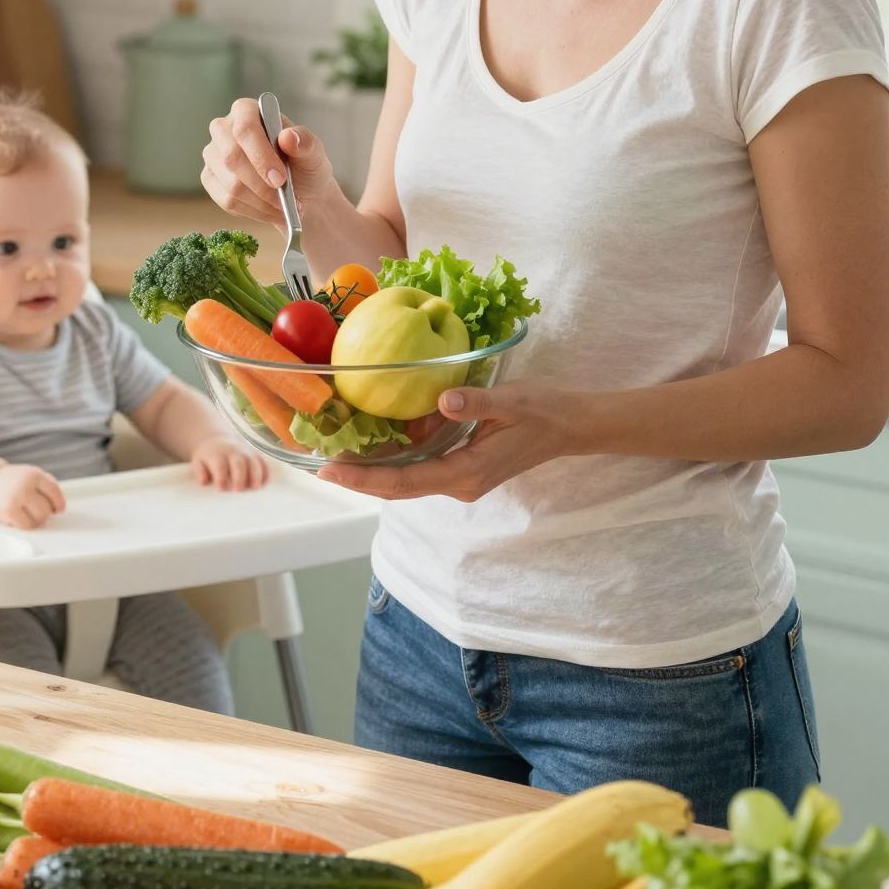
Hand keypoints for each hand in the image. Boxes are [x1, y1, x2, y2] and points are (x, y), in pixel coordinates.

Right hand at [0, 463, 65, 529]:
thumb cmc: (17, 480)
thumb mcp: (34, 475)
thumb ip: (49, 487)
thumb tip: (60, 508)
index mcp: (34, 475)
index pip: (54, 492)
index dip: (59, 504)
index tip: (59, 510)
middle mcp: (25, 485)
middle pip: (46, 509)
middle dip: (44, 512)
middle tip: (36, 509)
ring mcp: (15, 497)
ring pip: (38, 519)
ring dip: (36, 520)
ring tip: (27, 512)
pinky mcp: (7, 510)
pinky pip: (26, 525)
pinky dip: (24, 524)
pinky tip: (19, 516)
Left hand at [190, 436, 268, 489]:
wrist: (217, 441)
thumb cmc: (208, 457)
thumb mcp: (198, 462)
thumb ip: (200, 472)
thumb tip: (203, 481)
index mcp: (217, 454)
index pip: (219, 465)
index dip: (221, 477)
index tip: (221, 489)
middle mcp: (233, 452)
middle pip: (238, 463)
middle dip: (239, 476)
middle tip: (238, 490)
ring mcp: (246, 452)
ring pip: (253, 462)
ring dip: (255, 475)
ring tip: (255, 487)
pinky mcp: (255, 455)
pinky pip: (263, 462)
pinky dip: (265, 472)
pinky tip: (264, 483)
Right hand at [201, 98, 337, 224]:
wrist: (300, 192)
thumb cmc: (304, 165)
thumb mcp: (313, 153)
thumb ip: (305, 143)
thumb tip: (288, 137)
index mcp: (247, 111)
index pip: (245, 128)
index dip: (261, 156)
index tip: (280, 179)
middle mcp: (224, 129)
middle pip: (231, 157)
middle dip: (261, 185)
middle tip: (284, 201)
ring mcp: (213, 155)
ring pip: (231, 184)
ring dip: (262, 202)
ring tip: (284, 208)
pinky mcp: (210, 179)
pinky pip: (227, 201)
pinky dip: (253, 211)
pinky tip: (270, 210)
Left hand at [318, 382, 573, 502]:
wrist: (570, 426)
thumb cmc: (543, 412)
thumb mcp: (512, 402)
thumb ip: (476, 403)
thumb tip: (442, 401)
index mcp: (465, 473)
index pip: (403, 481)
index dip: (363, 477)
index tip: (330, 470)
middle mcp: (457, 484)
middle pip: (396, 487)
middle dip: (357, 478)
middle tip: (317, 464)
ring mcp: (459, 479)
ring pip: (405, 480)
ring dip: (371, 471)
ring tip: (334, 455)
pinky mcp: (460, 468)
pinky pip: (418, 468)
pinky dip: (393, 459)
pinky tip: (372, 443)